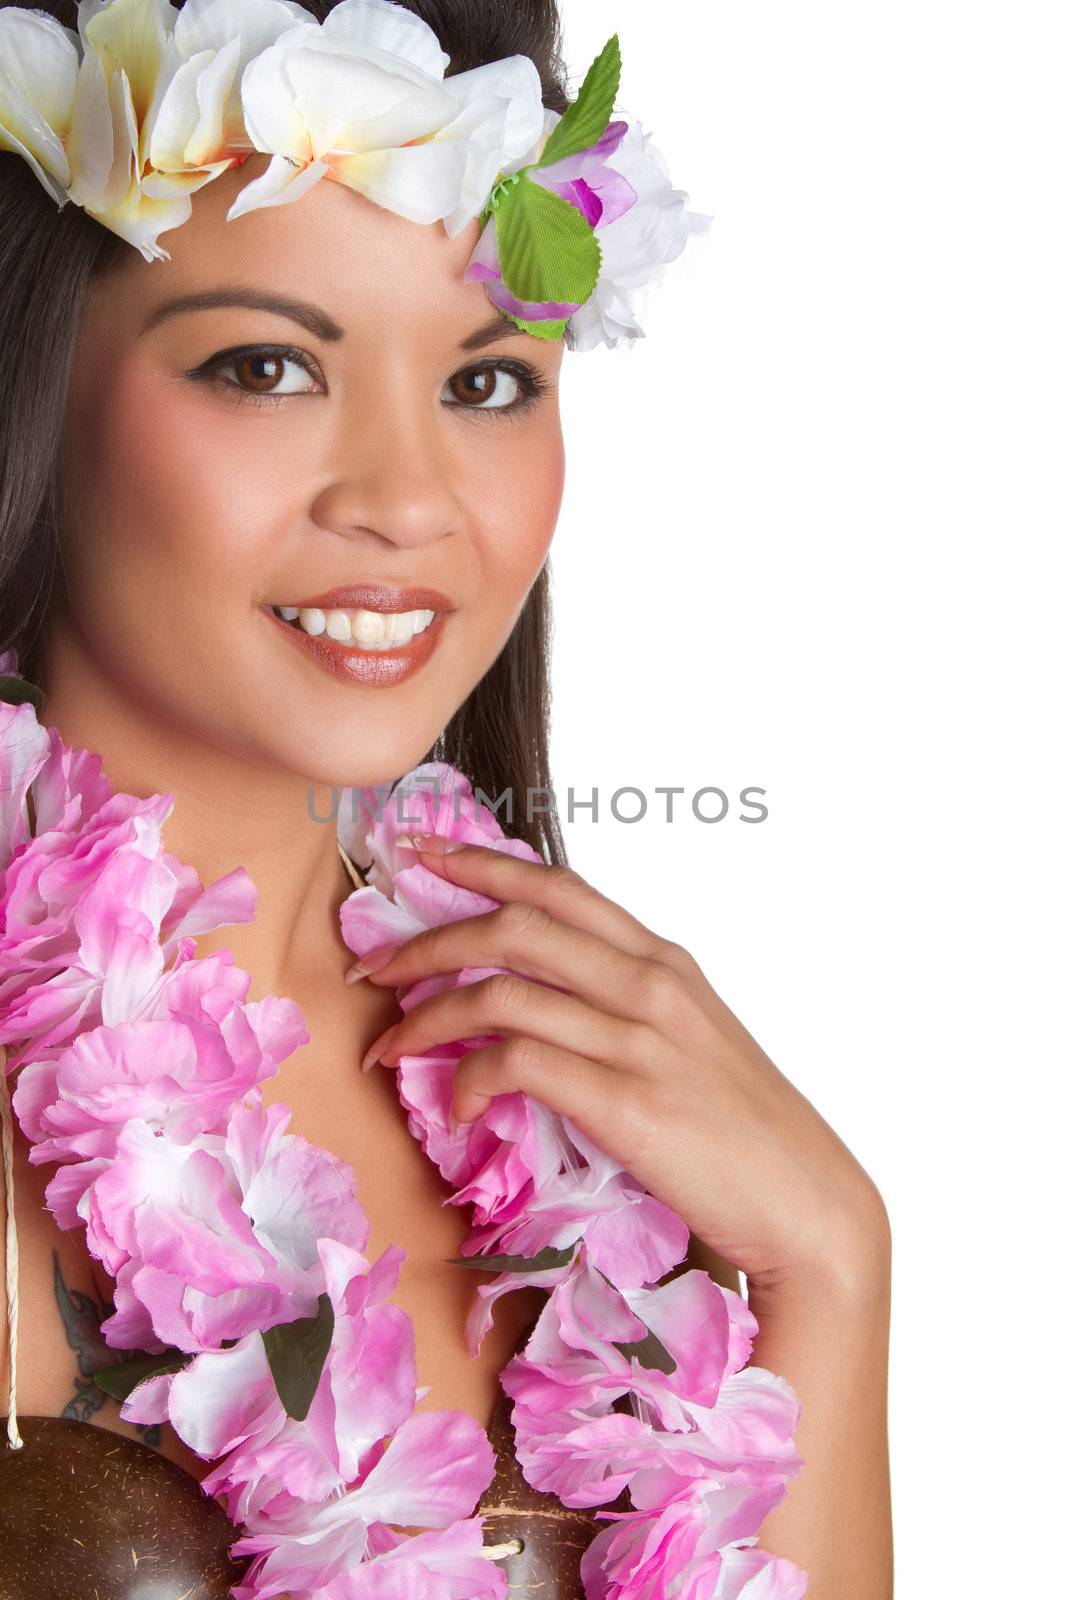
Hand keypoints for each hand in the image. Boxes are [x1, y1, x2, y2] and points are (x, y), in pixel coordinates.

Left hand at [353, 836, 886, 1288]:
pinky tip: (457, 1105)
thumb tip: (541, 1003)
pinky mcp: (626, 1100)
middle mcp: (649, 983)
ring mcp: (638, 1038)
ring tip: (388, 1048)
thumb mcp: (689, 1041)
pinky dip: (470, 1076)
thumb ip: (623, 1009)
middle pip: (515, 926)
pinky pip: (518, 1062)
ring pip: (502, 991)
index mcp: (663, 961)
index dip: (480, 862)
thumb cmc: (744, 1131)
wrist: (806, 1200)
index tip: (417, 851)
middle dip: (428, 937)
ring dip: (427, 1015)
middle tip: (374, 964)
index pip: (558, 888)